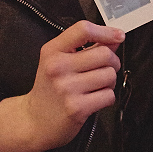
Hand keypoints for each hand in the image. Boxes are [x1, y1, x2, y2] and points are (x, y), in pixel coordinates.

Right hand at [0, 21, 122, 151]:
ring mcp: (67, 88)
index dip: (106, 32)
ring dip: (109, 81)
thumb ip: (86, 48)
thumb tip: (114, 38)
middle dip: (112, 62)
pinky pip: (108, 95)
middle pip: (104, 54)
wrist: (34, 121)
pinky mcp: (77, 108)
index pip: (83, 30)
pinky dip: (107, 97)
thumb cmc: (49, 90)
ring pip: (110, 75)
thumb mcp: (58, 62)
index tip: (118, 35)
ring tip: (96, 86)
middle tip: (104, 69)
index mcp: (52, 52)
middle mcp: (58, 67)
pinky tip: (94, 99)